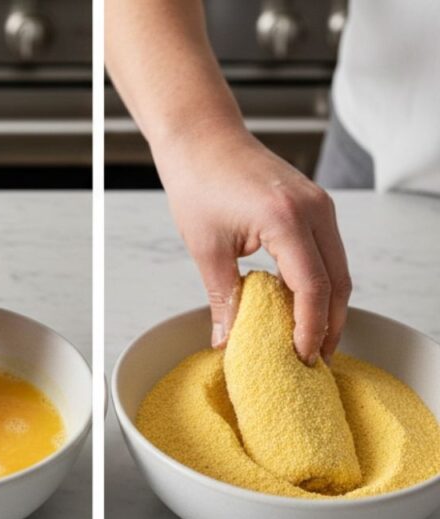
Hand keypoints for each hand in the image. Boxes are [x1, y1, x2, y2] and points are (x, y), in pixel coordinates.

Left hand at [154, 129, 350, 364]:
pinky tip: (303, 306)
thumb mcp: (206, 247)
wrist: (201, 138)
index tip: (300, 358)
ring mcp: (319, 205)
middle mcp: (313, 210)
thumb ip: (223, 297)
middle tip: (312, 361)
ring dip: (328, 306)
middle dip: (329, 325)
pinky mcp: (314, 204)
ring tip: (310, 341)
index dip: (309, 328)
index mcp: (286, 219)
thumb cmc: (198, 183)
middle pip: (338, 282)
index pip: (312, 287)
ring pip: (339, 268)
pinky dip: (321, 282)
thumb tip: (226, 341)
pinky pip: (327, 252)